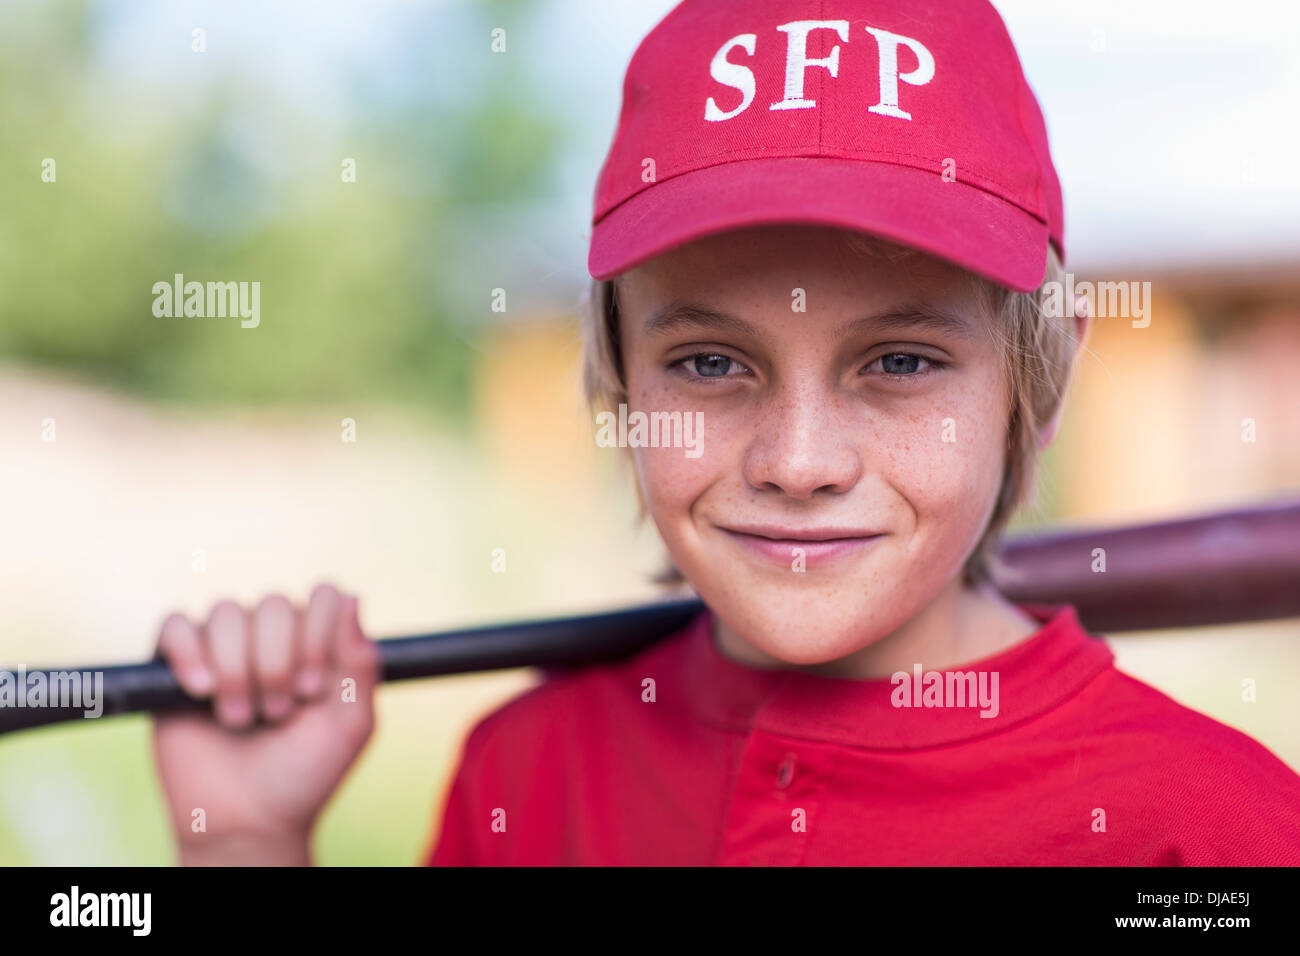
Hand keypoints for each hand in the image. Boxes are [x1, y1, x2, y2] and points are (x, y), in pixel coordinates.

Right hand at [150, 583, 378, 863]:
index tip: (313, 689)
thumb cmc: (303, 774)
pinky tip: (201, 690)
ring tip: (240, 718)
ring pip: (225, 612)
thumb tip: (352, 598)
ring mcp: (224, 647)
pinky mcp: (177, 665)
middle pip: (274, 604)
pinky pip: (175, 624)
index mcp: (318, 642)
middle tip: (278, 713)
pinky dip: (188, 653)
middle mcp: (273, 637)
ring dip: (236, 670)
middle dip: (277, 664)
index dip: (317, 635)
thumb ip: (359, 664)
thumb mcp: (350, 724)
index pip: (323, 595)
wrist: (248, 820)